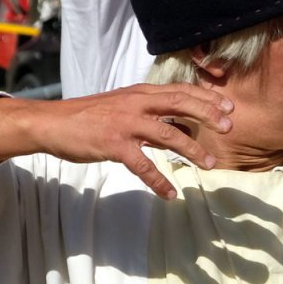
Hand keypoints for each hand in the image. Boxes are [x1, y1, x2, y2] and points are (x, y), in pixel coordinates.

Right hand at [28, 85, 234, 198]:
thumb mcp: (125, 109)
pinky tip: (170, 193)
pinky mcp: (114, 145)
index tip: (230, 107)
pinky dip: (159, 181)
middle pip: (180, 104)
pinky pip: (143, 166)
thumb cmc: (91, 117)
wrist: (52, 123)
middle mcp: (136, 104)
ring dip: (192, 151)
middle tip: (230, 128)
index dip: (207, 98)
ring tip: (209, 164)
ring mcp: (125, 124)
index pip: (180, 90)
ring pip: (168, 135)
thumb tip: (186, 132)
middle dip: (208, 115)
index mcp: (141, 93)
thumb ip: (154, 117)